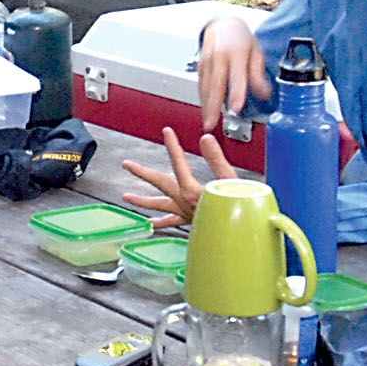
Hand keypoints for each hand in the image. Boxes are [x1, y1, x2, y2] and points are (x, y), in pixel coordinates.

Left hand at [120, 126, 238, 227]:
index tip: (166, 132)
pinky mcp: (191, 221)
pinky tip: (149, 223)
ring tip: (126, 197)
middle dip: (142, 172)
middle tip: (127, 164)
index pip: (178, 163)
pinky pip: (171, 223)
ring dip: (142, 200)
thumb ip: (216, 159)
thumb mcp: (230, 180)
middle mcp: (184, 202)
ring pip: (159, 206)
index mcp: (192, 191)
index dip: (172, 146)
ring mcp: (185, 213)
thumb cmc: (239, 208)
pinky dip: (159, 223)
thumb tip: (204, 139)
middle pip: (160, 183)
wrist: (240, 233)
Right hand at [197, 15, 270, 129]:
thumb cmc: (241, 38)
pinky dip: (203, 98)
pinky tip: (205, 109)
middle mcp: (219, 57)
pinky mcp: (200, 66)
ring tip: (207, 122)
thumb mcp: (256, 52)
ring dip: (206, 106)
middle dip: (213, 106)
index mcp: (236, 52)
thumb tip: (264, 93)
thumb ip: (257, 73)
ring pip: (205, 87)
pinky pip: (201, 85)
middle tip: (212, 123)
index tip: (236, 109)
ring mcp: (207, 61)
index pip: (236, 77)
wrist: (222, 24)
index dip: (236, 94)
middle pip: (216, 85)